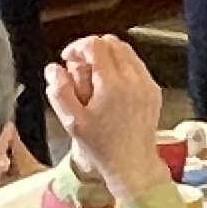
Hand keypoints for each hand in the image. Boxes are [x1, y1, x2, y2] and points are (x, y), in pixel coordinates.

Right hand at [47, 36, 169, 195]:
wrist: (133, 165)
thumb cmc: (104, 148)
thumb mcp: (73, 122)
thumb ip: (60, 92)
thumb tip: (53, 70)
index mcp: (112, 84)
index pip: (95, 45)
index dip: (77, 46)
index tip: (68, 58)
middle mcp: (133, 80)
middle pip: (112, 42)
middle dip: (92, 49)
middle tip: (79, 65)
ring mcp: (146, 84)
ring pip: (126, 51)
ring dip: (107, 55)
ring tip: (94, 75)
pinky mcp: (153, 91)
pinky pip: (137, 66)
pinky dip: (122, 66)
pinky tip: (110, 85)